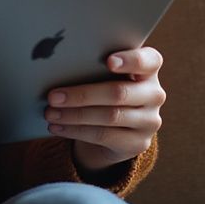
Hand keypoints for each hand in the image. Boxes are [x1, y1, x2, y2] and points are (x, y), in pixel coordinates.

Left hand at [44, 46, 164, 175]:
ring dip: (74, 115)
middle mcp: (154, 94)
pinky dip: (76, 131)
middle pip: (119, 93)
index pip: (149, 61)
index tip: (108, 61)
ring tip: (50, 113)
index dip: (130, 60)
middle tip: (52, 96)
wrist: (118, 124)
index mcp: (149, 68)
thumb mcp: (104, 73)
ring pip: (109, 117)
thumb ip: (93, 64)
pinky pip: (104, 136)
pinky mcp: (138, 143)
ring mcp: (149, 121)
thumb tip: (56, 65)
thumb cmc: (104, 85)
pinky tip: (58, 127)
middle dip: (82, 95)